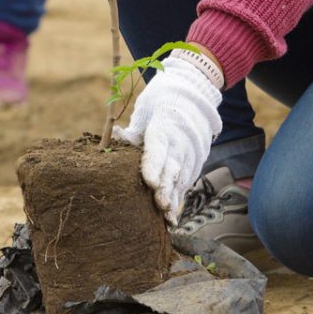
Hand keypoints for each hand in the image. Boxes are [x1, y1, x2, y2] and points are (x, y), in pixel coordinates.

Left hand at [112, 49, 224, 222]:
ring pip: (183, 177)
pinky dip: (181, 195)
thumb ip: (134, 130)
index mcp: (166, 124)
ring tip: (168, 218)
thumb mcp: (145, 109)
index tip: (148, 181)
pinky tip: (173, 213)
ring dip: (175, 197)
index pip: (160, 147)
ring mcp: (192, 151)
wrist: (193, 94)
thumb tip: (115, 136)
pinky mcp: (197, 160)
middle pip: (173, 166)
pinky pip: (189, 180)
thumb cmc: (161, 102)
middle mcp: (182, 140)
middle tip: (159, 206)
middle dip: (166, 187)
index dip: (154, 165)